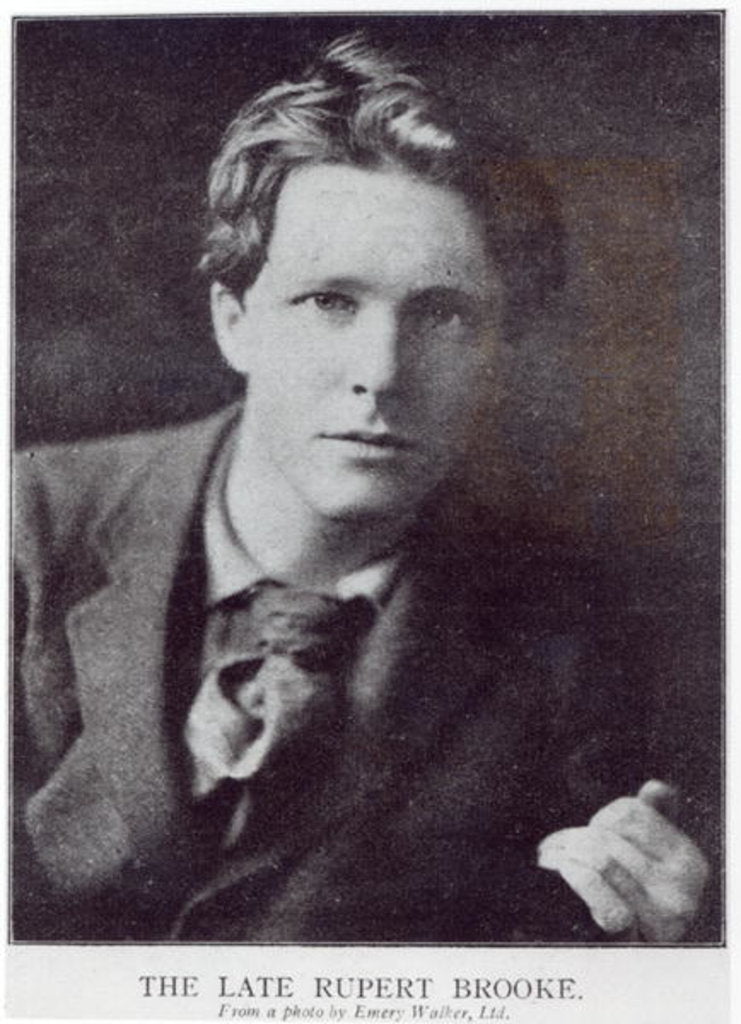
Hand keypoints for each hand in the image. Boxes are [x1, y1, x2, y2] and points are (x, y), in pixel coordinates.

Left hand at [537, 780, 708, 940]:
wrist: (607, 956)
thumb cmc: (624, 895)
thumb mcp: (647, 859)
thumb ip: (654, 821)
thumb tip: (657, 788)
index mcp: (690, 862)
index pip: (630, 811)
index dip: (602, 818)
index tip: (590, 832)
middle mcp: (683, 889)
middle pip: (608, 834)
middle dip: (575, 837)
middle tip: (554, 847)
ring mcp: (658, 913)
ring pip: (598, 854)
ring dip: (563, 851)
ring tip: (550, 857)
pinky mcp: (628, 931)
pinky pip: (593, 883)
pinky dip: (571, 871)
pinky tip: (560, 869)